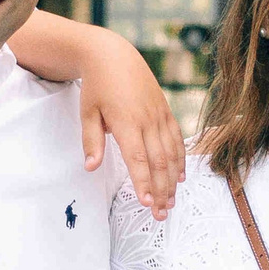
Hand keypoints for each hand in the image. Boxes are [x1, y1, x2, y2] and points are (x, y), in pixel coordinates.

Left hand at [79, 38, 185, 218]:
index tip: (146, 203)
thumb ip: (91, 141)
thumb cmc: (97, 86)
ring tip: (170, 202)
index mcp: (126, 122)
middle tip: (160, 213)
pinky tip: (180, 177)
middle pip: (158, 162)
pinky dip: (180, 160)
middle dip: (160, 190)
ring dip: (172, 180)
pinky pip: (177, 139)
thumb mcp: (87, 112)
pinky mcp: (165, 111)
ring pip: (171, 153)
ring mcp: (159, 115)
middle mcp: (147, 120)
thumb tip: (90, 167)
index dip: (143, 182)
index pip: (138, 159)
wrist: (113, 55)